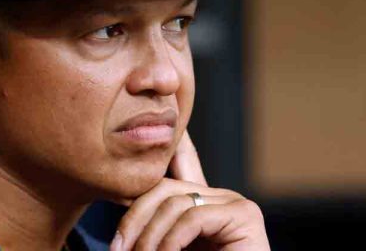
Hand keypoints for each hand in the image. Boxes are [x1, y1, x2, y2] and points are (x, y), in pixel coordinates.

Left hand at [110, 131, 269, 250]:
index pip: (180, 163)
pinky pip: (192, 217)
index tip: (153, 126)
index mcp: (202, 205)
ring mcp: (235, 204)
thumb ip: (154, 226)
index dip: (166, 143)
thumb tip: (120, 205)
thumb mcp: (166, 247)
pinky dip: (171, 242)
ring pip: (173, 203)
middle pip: (162, 187)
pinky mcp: (245, 216)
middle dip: (133, 218)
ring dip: (148, 239)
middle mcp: (221, 198)